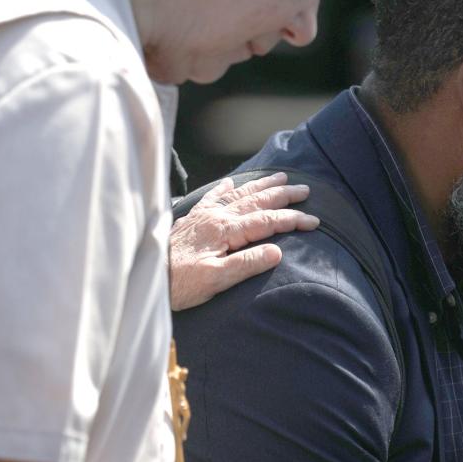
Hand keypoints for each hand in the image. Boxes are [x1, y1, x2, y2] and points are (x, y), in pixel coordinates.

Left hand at [170, 172, 319, 310]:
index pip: (267, 221)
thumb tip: (277, 252)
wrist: (149, 278)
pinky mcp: (191, 221)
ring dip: (261, 186)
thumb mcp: (216, 281)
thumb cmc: (181, 284)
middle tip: (304, 190)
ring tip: (280, 177)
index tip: (313, 221)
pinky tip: (229, 182)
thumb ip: (247, 264)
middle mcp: (216, 217)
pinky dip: (223, 188)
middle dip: (283, 195)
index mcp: (225, 231)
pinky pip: (211, 198)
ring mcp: (203, 216)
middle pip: (256, 201)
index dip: (292, 220)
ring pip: (238, 195)